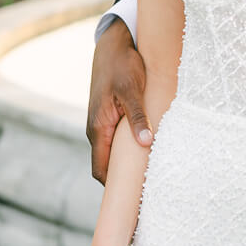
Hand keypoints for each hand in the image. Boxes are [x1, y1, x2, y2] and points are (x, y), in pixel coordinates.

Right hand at [87, 18, 150, 183]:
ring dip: (125, 165)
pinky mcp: (111, 114)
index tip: (131, 202)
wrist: (114, 43)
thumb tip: (145, 143)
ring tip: (147, 179)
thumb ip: (138, 116)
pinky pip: (116, 139)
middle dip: (121, 181)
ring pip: (112, 152)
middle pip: (106, 166)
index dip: (113, 188)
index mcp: (98, 128)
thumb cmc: (122, 65)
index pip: (100, 170)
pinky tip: (147, 151)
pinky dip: (127, 149)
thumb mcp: (132, 89)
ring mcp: (103, 122)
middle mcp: (97, 129)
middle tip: (143, 196)